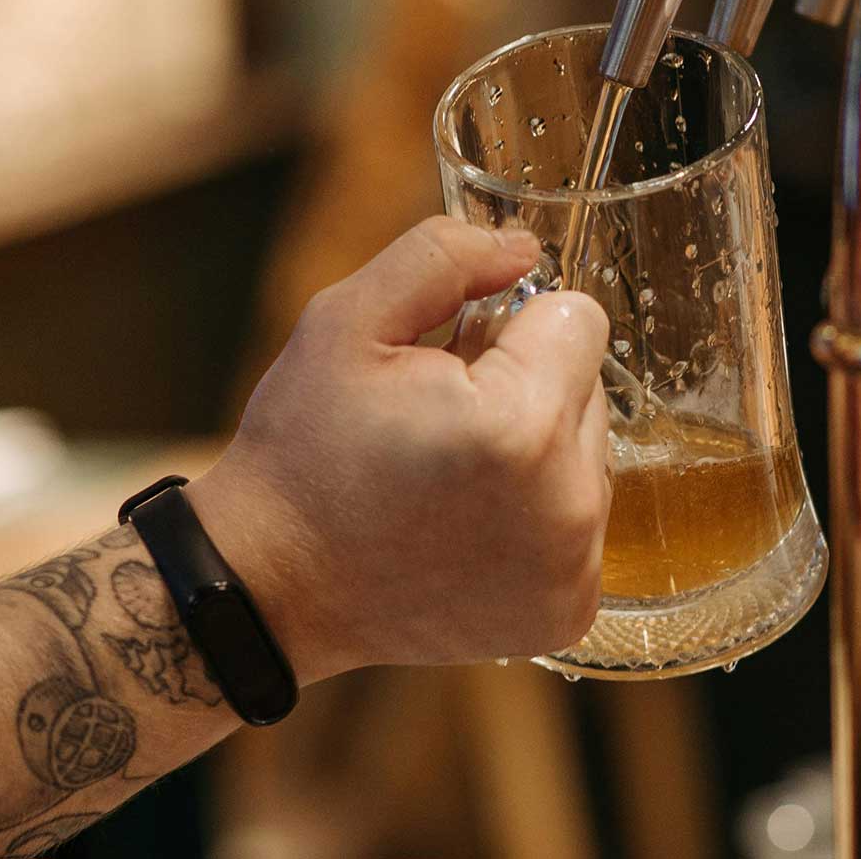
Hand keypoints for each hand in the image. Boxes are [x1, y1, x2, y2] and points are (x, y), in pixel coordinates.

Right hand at [188, 217, 611, 683]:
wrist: (271, 586)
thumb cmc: (305, 450)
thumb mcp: (346, 320)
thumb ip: (444, 258)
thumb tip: (525, 248)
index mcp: (521, 427)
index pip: (580, 319)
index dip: (511, 326)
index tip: (452, 362)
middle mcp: (567, 507)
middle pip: (589, 385)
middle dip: (526, 386)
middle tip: (440, 422)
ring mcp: (573, 571)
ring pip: (588, 451)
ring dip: (536, 447)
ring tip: (450, 474)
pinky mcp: (567, 612)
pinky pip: (580, 519)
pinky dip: (535, 513)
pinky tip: (466, 525)